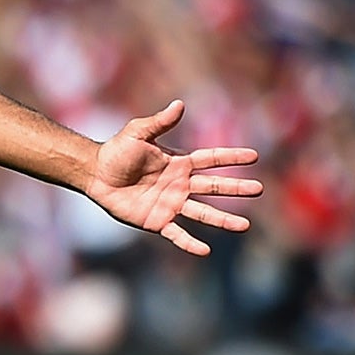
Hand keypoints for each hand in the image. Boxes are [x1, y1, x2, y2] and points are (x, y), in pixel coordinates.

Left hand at [84, 100, 261, 255]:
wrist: (95, 174)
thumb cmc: (116, 151)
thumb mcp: (138, 133)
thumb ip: (160, 122)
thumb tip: (180, 104)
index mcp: (179, 163)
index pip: (211, 159)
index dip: (231, 157)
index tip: (254, 156)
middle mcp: (180, 184)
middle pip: (213, 187)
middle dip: (235, 189)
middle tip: (259, 190)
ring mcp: (170, 204)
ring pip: (202, 213)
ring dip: (223, 220)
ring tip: (244, 226)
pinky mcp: (156, 220)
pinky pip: (177, 234)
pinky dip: (189, 243)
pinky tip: (205, 251)